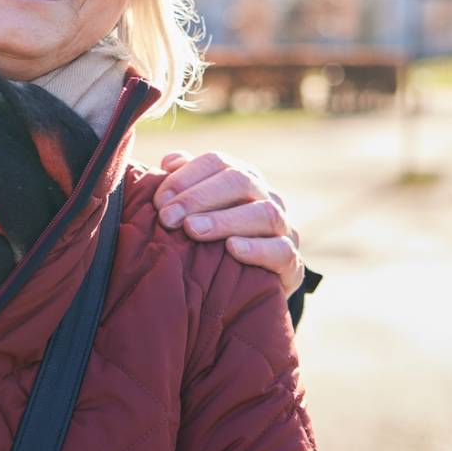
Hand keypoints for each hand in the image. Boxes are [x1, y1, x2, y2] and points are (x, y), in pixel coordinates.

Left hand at [153, 151, 303, 290]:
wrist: (249, 288)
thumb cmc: (213, 242)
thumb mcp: (197, 212)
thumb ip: (184, 184)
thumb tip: (170, 162)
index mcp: (242, 178)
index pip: (217, 162)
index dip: (186, 176)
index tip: (158, 200)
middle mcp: (266, 196)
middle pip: (239, 181)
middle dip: (199, 197)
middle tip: (168, 217)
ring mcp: (283, 228)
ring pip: (263, 213)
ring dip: (225, 220)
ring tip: (193, 229)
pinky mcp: (292, 263)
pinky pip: (282, 251)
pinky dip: (257, 249)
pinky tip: (232, 249)